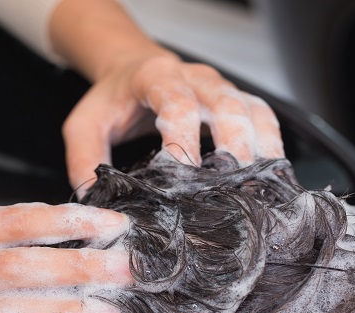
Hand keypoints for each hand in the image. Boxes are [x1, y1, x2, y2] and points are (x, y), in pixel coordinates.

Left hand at [62, 55, 284, 194]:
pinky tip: (270, 175)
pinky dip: (271, 144)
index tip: (184, 173)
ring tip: (258, 185)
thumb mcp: (84, 125)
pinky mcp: (236, 100)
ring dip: (259, 147)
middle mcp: (195, 78)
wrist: (131, 68)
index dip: (184, 136)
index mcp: (155, 77)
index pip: (177, 102)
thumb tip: (96, 202)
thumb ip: (84, 161)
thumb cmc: (111, 99)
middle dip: (233, 144)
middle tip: (233, 182)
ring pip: (252, 109)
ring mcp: (220, 87)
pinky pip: (263, 117)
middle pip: (225, 103)